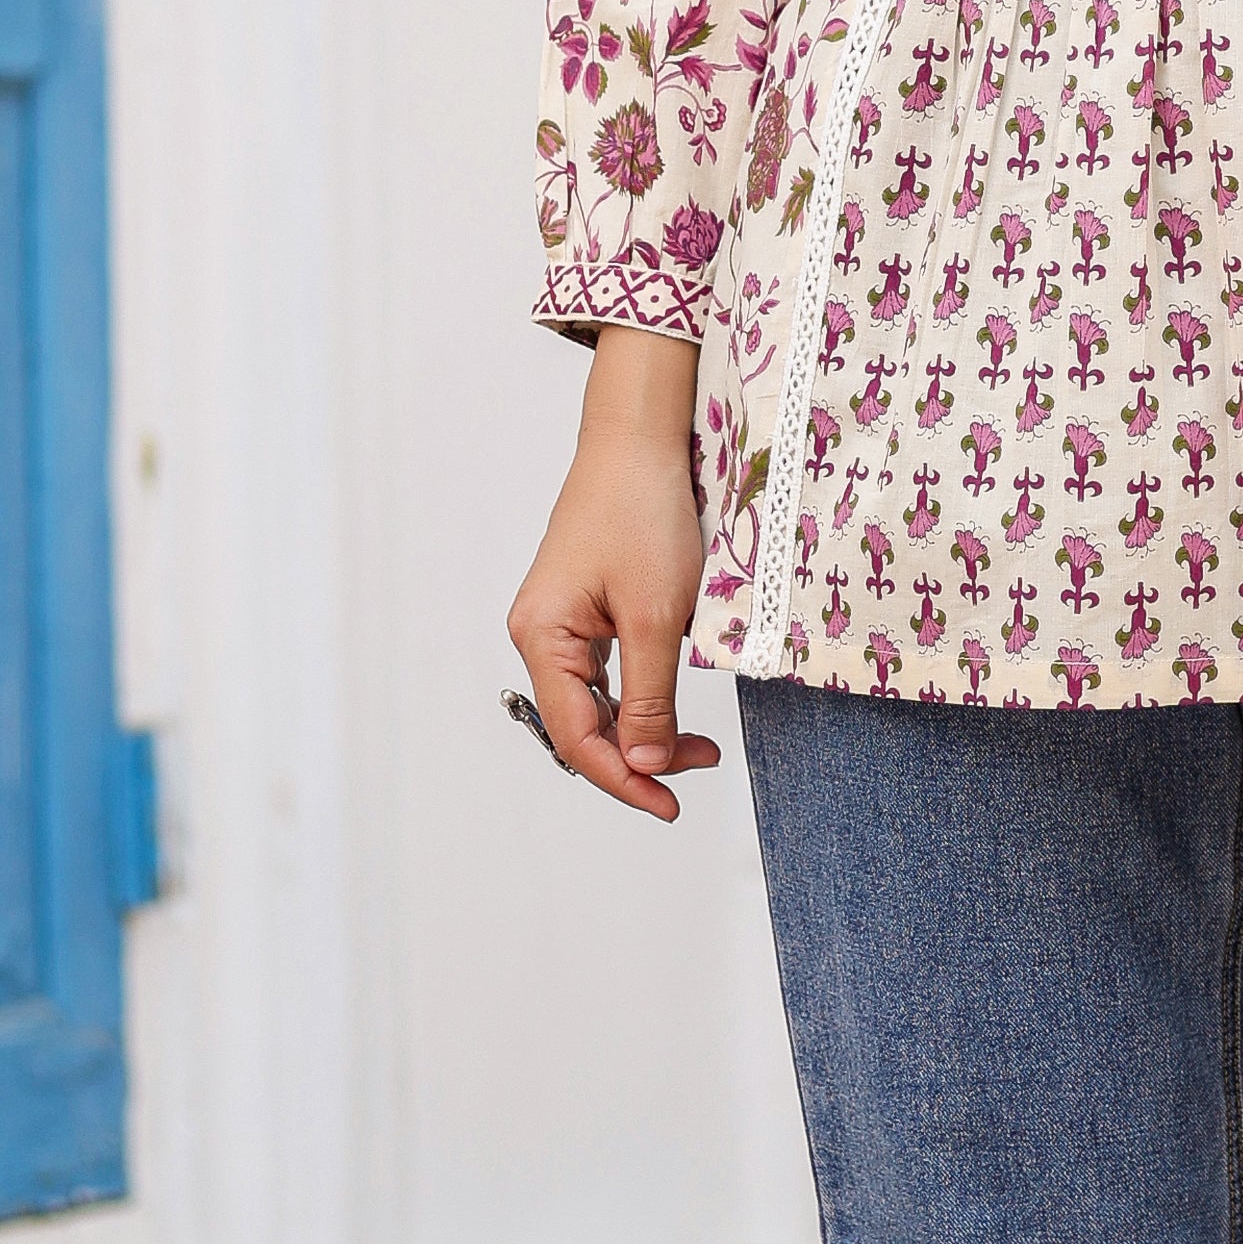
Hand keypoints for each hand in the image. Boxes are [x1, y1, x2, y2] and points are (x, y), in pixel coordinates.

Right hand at [508, 332, 721, 819]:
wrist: (642, 439)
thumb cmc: (644, 512)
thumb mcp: (657, 615)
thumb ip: (649, 696)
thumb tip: (642, 763)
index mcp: (542, 637)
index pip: (576, 735)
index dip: (622, 778)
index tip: (668, 804)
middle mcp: (540, 635)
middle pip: (583, 725)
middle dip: (640, 756)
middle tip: (702, 766)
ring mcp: (560, 623)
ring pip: (597, 704)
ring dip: (644, 730)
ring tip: (700, 746)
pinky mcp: (584, 611)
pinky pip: (606, 676)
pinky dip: (642, 699)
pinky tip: (675, 709)